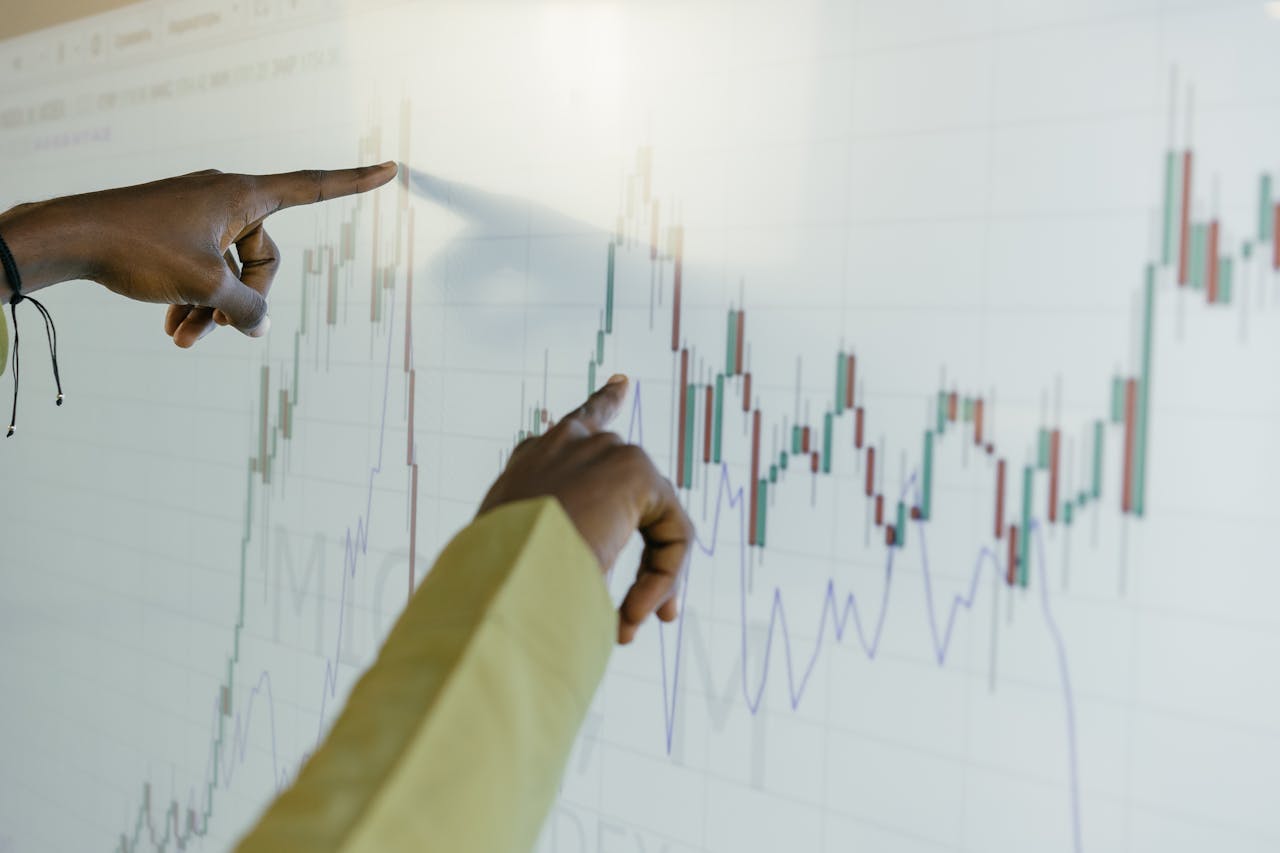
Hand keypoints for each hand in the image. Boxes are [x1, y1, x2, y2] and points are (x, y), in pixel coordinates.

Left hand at [0, 163, 397, 346]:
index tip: (391, 170)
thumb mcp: (203, 285)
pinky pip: (201, 267)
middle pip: (263, 256)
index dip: (354, 183)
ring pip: (227, 270)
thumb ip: (245, 308)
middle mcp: (225, 197)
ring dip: (212, 309)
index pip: (313, 187)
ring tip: (185, 341)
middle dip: (245, 298)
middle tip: (222, 328)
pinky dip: (193, 299)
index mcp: (243, 195)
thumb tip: (260, 325)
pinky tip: (172, 328)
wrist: (69, 237)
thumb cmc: (139, 249)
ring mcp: (197, 213)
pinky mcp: (174, 229)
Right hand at [478, 375, 693, 643]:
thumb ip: (550, 557)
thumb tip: (583, 608)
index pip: (575, 425)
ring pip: (655, 521)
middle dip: (656, 555)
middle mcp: (567, 444)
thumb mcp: (515, 568)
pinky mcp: (635, 470)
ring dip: (649, 582)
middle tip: (651, 614)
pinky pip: (671, 535)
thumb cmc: (498, 587)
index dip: (603, 404)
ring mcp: (601, 450)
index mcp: (531, 462)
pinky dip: (660, 580)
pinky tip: (633, 614)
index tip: (621, 384)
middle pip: (632, 471)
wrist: (502, 576)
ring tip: (626, 625)